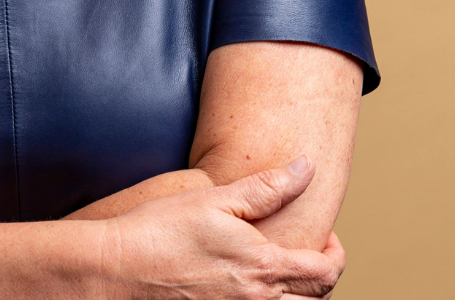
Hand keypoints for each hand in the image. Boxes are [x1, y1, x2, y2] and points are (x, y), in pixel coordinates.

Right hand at [106, 158, 344, 298]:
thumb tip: (306, 167)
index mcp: (263, 268)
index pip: (326, 273)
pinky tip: (247, 285)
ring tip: (280, 271)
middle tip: (307, 253)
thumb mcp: (214, 199)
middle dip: (320, 277)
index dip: (335, 253)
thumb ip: (266, 188)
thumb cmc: (162, 230)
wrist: (118, 270)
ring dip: (297, 295)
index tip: (325, 236)